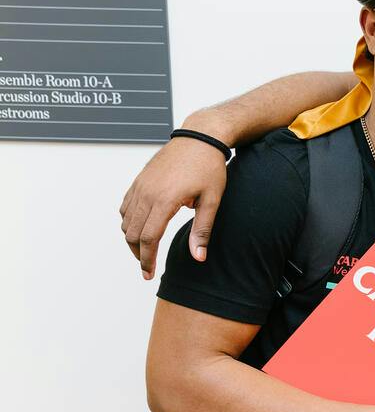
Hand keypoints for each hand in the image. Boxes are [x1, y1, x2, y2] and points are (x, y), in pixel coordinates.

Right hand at [119, 136, 228, 278]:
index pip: (149, 238)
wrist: (200, 137)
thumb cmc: (209, 167)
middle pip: (132, 233)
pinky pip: (125, 207)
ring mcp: (140, 186)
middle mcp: (147, 193)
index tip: (148, 274)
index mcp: (165, 200)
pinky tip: (140, 229)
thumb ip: (202, 230)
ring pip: (125, 221)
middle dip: (138, 254)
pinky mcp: (139, 181)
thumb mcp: (212, 200)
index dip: (147, 260)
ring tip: (146, 251)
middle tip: (148, 268)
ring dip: (132, 239)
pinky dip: (128, 222)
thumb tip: (198, 258)